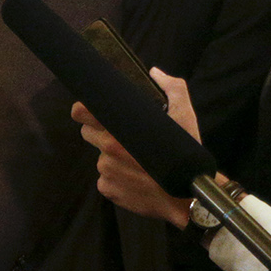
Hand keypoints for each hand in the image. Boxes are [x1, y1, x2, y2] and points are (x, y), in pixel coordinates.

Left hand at [71, 69, 203, 227]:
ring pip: (100, 157)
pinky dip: (116, 177)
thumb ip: (172, 88)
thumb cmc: (186, 154)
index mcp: (119, 128)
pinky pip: (105, 178)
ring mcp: (105, 170)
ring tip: (138, 162)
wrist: (188, 197)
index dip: (84, 109)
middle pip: (88, 133)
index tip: (92, 110)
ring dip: (113, 157)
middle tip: (124, 137)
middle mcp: (107, 148)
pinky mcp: (106, 189)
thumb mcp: (185, 116)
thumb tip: (154, 73)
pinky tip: (136, 178)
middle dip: (101, 132)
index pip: (82, 112)